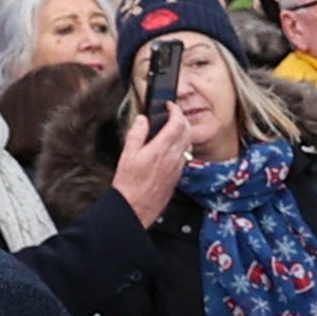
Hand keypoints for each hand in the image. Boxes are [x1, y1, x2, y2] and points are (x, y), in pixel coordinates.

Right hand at [112, 108, 190, 225]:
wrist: (135, 209)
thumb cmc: (129, 185)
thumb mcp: (127, 155)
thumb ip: (136, 134)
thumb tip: (143, 120)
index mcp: (160, 149)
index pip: (177, 123)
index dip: (175, 111)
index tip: (169, 106)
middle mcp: (173, 158)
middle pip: (187, 132)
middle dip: (182, 119)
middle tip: (173, 114)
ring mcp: (177, 168)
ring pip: (189, 144)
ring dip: (185, 132)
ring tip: (174, 128)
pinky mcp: (177, 177)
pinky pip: (185, 157)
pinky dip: (182, 146)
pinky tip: (173, 147)